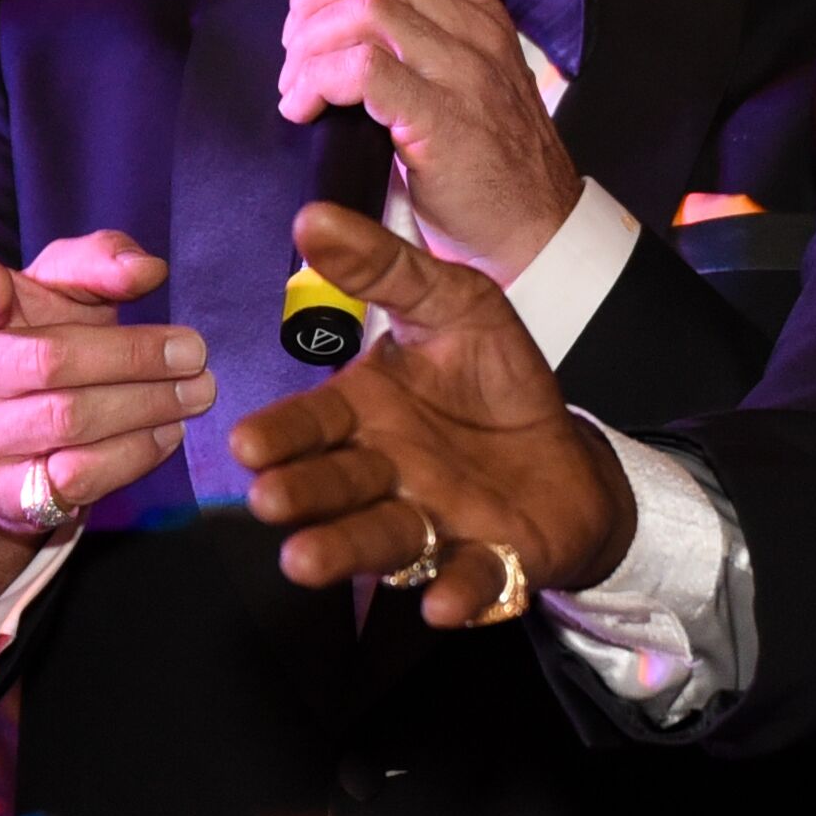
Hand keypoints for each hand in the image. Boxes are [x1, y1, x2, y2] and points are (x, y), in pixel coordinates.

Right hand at [0, 231, 215, 606]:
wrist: (20, 444)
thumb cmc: (49, 341)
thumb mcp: (65, 291)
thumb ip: (99, 262)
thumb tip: (147, 269)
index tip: (1, 290)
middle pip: (49, 361)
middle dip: (133, 355)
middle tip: (194, 352)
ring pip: (69, 420)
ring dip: (146, 404)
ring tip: (196, 391)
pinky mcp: (8, 492)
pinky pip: (78, 476)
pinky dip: (134, 453)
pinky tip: (167, 432)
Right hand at [227, 206, 630, 628]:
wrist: (569, 451)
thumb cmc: (495, 380)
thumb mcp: (452, 303)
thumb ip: (385, 268)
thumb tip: (310, 216)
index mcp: (365, 414)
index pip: (313, 425)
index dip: (281, 436)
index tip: (246, 443)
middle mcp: (385, 475)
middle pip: (336, 486)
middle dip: (302, 495)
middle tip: (269, 501)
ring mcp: (432, 523)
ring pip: (381, 539)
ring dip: (344, 550)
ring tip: (305, 561)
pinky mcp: (488, 562)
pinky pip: (469, 579)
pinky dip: (455, 592)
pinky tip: (441, 599)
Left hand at [279, 0, 586, 277]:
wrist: (537, 235)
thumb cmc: (489, 165)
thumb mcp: (470, 82)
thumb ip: (425, 41)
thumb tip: (340, 16)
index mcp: (483, 17)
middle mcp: (477, 34)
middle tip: (295, 42)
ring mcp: (463, 75)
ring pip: (367, 9)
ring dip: (310, 42)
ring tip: (297, 86)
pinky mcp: (441, 122)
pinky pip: (363, 70)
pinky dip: (317, 82)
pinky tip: (306, 109)